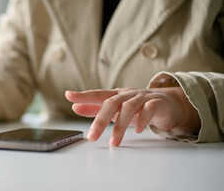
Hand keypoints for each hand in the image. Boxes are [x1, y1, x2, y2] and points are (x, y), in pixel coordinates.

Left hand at [65, 87, 199, 145]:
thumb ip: (95, 108)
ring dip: (120, 126)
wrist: (168, 103)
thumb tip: (75, 107)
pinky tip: (137, 130)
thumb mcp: (115, 108)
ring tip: (114, 142)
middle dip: (100, 120)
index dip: (83, 95)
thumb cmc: (137, 106)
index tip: (68, 95)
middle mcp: (127, 94)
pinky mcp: (157, 103)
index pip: (97, 94)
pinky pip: (149, 109)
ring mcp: (143, 97)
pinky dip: (142, 120)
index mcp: (115, 95)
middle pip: (111, 103)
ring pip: (129, 108)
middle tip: (92, 137)